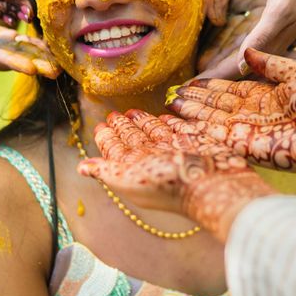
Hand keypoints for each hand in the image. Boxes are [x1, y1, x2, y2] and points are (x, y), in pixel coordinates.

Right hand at [0, 9, 60, 77]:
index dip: (13, 62)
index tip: (29, 68)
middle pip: (18, 61)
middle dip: (37, 66)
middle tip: (55, 71)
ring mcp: (4, 49)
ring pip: (28, 54)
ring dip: (45, 59)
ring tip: (62, 65)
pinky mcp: (10, 40)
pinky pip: (30, 45)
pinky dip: (43, 46)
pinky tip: (59, 48)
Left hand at [77, 110, 272, 237]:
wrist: (214, 184)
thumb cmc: (169, 185)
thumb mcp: (130, 180)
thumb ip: (106, 171)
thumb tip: (82, 168)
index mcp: (135, 168)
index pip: (116, 149)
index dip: (107, 138)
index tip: (100, 125)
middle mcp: (153, 158)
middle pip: (133, 139)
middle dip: (122, 127)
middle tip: (113, 113)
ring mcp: (174, 149)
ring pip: (154, 131)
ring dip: (142, 121)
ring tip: (131, 110)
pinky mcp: (194, 139)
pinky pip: (177, 128)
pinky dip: (168, 121)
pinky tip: (163, 115)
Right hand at [171, 48, 295, 192]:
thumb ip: (270, 64)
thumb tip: (246, 51)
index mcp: (268, 97)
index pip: (232, 90)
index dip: (211, 86)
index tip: (192, 82)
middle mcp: (257, 116)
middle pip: (219, 106)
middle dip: (197, 101)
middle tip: (173, 95)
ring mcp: (253, 132)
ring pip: (217, 121)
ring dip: (195, 115)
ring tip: (172, 107)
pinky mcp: (252, 147)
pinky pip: (223, 138)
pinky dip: (204, 132)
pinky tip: (185, 125)